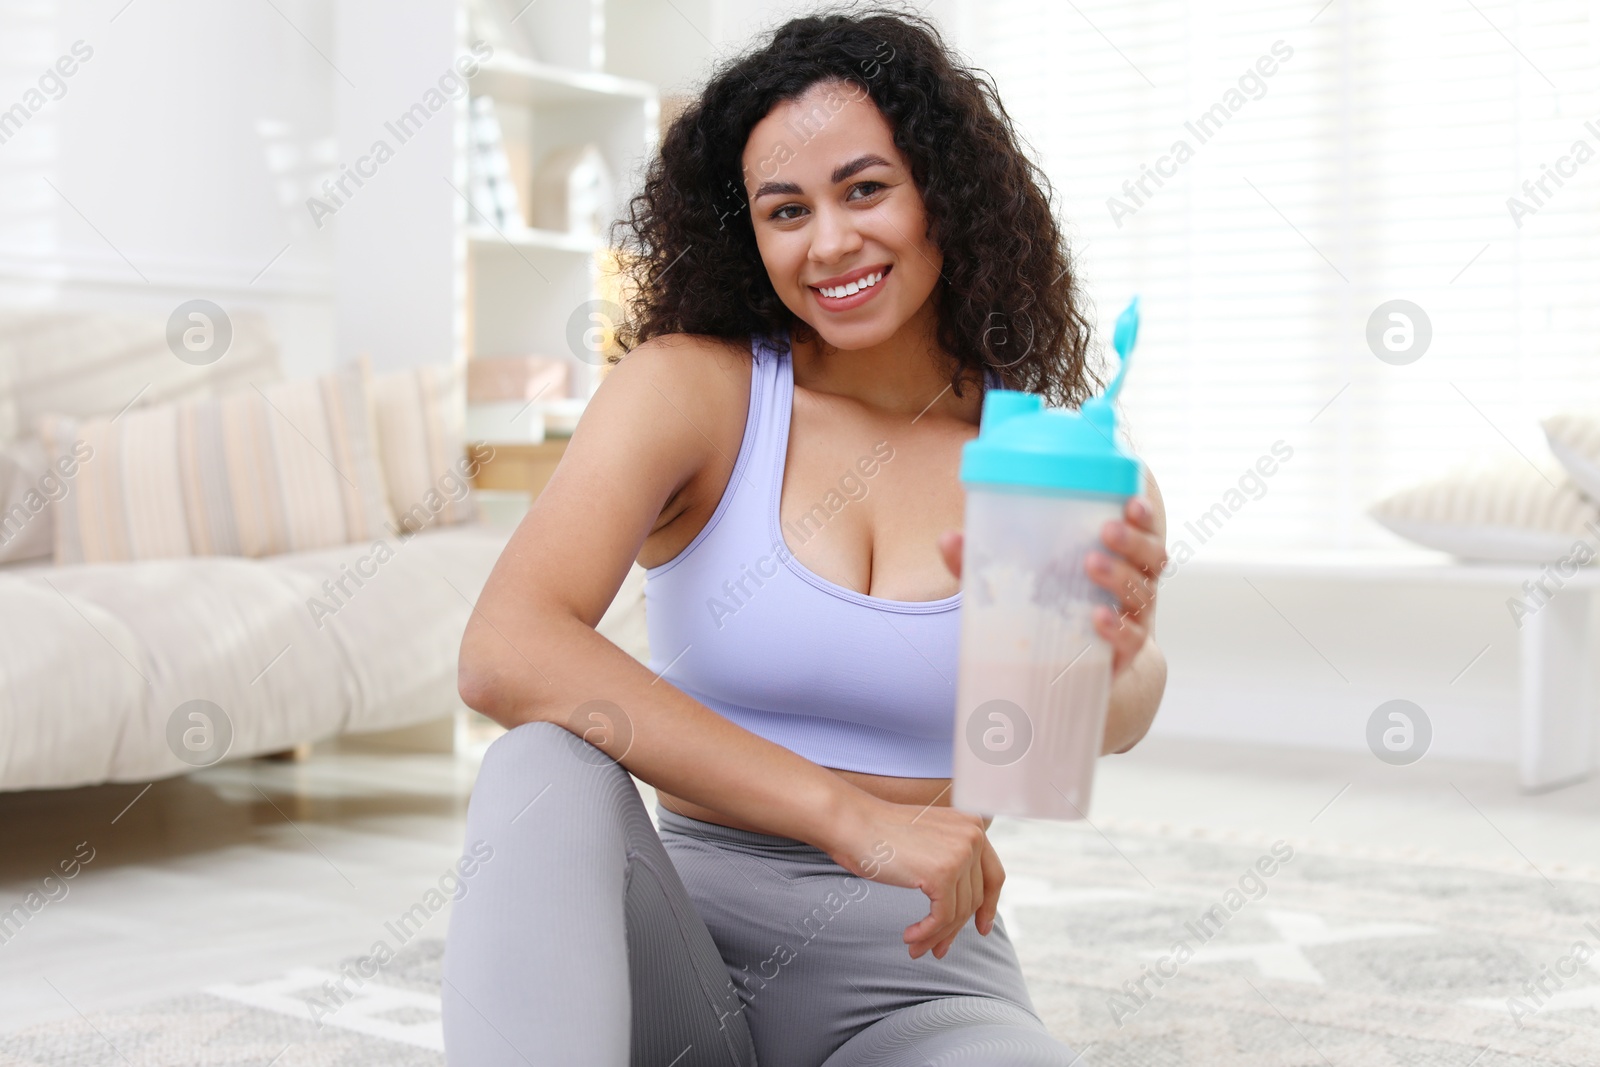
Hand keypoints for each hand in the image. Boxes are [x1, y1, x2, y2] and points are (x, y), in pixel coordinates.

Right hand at [821, 794, 1004, 959]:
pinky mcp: (943, 873)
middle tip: (939, 950)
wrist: (852, 822)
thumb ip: (952, 859)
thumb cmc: (880, 833)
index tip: (982, 928)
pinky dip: (927, 933)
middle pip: (975, 897)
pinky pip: (942, 917)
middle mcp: (973, 835)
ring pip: (959, 912)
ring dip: (937, 935)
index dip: (990, 905)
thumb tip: (968, 907)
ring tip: (916, 948)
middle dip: (956, 928)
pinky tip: (909, 937)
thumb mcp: (929, 840)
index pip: (993, 874)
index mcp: (973, 823)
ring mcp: (960, 853)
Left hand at [937, 493, 1168, 678]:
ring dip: (1120, 576)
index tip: (1131, 501)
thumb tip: (948, 539)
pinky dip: (1116, 629)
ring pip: (1143, 594)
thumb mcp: (1021, 586)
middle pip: (1151, 559)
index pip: (1142, 532)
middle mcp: (1135, 589)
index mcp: (1118, 562)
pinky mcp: (1123, 656)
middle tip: (1106, 530)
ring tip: (1091, 563)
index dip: (1144, 517)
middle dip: (1133, 541)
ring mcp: (1134, 622)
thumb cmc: (1050, 615)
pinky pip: (1129, 641)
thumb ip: (986, 564)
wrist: (1072, 677)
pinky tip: (1097, 618)